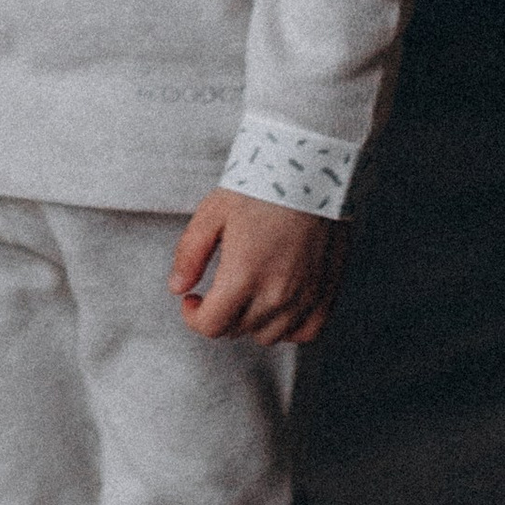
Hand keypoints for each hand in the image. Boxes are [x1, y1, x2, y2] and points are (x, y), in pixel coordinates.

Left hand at [170, 189, 347, 344]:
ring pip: (269, 336)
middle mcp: (276, 293)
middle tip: (218, 290)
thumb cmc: (261, 185)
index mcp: (244, 275)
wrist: (312, 168)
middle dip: (220, 314)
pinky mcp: (327, 291)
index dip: (193, 317)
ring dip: (251, 322)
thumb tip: (177, 288)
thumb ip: (190, 254)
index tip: (192, 300)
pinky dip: (289, 327)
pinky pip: (306, 331)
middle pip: (238, 330)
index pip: (212, 326)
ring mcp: (305, 296)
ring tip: (247, 294)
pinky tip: (279, 306)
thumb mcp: (212, 212)